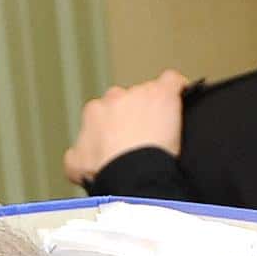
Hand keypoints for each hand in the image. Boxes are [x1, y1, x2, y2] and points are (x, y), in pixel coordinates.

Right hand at [66, 71, 187, 183]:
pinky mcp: (163, 94)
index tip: (125, 142)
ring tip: (164, 133)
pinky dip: (177, 88)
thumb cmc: (106, 173)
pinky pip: (172, 81)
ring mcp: (140, 94)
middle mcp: (115, 98)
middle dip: (135, 116)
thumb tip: (76, 156)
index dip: (116, 128)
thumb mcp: (76, 167)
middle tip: (144, 140)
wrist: (130, 174)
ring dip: (155, 109)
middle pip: (128, 101)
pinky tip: (181, 100)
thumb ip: (75, 155)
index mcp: (94, 113)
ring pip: (150, 94)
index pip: (106, 113)